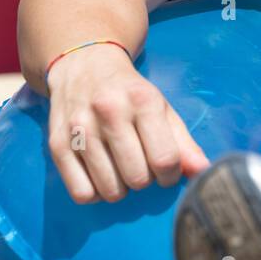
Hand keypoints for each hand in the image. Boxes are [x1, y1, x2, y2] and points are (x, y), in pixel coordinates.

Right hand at [47, 45, 209, 203]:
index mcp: (143, 101)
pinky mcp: (57, 144)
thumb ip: (184, 142)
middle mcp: (109, 112)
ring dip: (120, 188)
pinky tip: (99, 173)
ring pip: (110, 190)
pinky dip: (95, 193)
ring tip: (120, 167)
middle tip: (141, 164)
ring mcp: (80, 129)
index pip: (165, 159)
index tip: (166, 170)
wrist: (85, 66)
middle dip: (145, 180)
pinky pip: (81, 194)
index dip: (171, 175)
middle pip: (138, 178)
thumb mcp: (162, 108)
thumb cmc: (130, 93)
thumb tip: (203, 172)